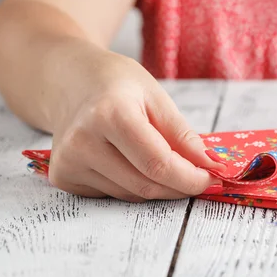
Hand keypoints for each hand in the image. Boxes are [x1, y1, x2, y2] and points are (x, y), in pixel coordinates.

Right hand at [47, 47, 225, 201]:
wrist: (70, 81)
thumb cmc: (118, 85)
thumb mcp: (156, 97)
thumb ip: (182, 134)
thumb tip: (210, 165)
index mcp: (109, 115)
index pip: (158, 164)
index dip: (191, 177)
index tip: (213, 177)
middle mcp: (82, 142)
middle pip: (146, 184)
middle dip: (180, 186)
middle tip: (200, 176)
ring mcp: (68, 162)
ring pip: (132, 195)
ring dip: (159, 186)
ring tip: (162, 160)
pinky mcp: (64, 177)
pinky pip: (114, 194)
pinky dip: (134, 184)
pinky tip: (130, 161)